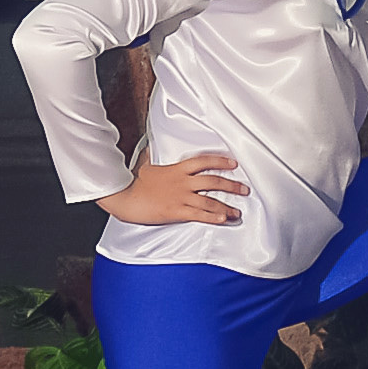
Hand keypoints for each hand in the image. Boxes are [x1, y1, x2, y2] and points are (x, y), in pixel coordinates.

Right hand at [108, 150, 247, 227]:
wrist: (122, 195)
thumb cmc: (132, 181)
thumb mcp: (144, 165)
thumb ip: (151, 157)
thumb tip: (149, 148)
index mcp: (176, 169)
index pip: (203, 161)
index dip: (220, 161)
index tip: (234, 163)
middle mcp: (182, 182)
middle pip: (213, 181)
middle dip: (231, 185)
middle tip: (245, 189)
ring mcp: (180, 197)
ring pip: (209, 201)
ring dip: (226, 206)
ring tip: (238, 212)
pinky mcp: (175, 211)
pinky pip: (199, 215)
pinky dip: (213, 217)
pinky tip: (224, 220)